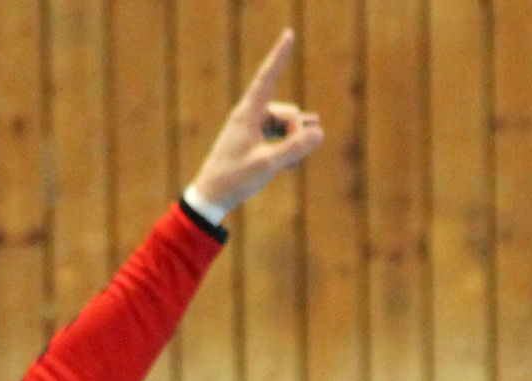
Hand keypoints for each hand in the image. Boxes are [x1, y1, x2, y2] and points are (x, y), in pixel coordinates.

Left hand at [185, 31, 325, 214]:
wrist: (212, 195)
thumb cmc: (234, 179)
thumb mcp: (267, 165)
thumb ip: (294, 149)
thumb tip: (319, 133)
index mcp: (248, 114)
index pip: (267, 78)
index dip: (279, 56)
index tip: (289, 34)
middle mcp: (250, 116)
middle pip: (286, 112)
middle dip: (297, 131)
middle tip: (294, 158)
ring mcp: (252, 128)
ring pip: (284, 125)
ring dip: (293, 142)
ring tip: (291, 165)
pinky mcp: (253, 139)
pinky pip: (278, 135)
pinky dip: (286, 147)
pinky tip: (290, 165)